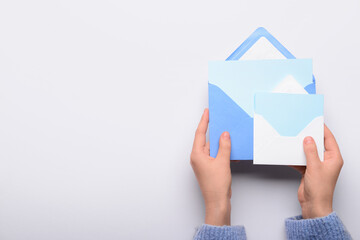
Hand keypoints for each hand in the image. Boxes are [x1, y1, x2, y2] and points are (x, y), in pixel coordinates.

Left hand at [190, 108, 231, 225]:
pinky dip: (222, 151)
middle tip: (218, 119)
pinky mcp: (209, 167)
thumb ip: (224, 146)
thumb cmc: (216, 185)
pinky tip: (230, 150)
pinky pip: (215, 155)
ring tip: (227, 133)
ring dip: (219, 142)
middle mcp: (198, 157)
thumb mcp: (222, 162)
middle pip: (205, 139)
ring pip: (211, 147)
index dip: (204, 121)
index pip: (200, 133)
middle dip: (212, 130)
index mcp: (197, 154)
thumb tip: (224, 134)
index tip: (207, 112)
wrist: (217, 201)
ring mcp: (203, 163)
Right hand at [292, 125, 343, 218]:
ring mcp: (318, 166)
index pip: (329, 140)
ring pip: (309, 152)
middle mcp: (327, 161)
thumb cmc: (320, 190)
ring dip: (301, 148)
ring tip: (294, 141)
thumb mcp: (315, 167)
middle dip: (310, 138)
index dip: (323, 130)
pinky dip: (295, 158)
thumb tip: (308, 139)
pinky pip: (302, 160)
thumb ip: (310, 151)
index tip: (316, 122)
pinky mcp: (309, 171)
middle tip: (302, 130)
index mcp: (334, 159)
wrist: (313, 204)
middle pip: (318, 145)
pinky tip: (289, 155)